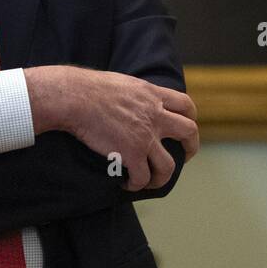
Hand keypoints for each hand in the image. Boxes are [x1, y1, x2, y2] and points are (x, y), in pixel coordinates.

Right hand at [25, 66, 199, 191]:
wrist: (75, 97)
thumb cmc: (88, 87)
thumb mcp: (122, 83)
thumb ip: (134, 94)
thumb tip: (130, 100)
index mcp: (153, 95)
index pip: (185, 104)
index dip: (190, 117)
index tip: (184, 128)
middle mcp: (155, 115)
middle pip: (189, 131)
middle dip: (191, 147)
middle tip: (185, 156)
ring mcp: (146, 136)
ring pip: (169, 165)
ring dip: (163, 177)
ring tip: (152, 181)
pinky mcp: (132, 154)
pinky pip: (143, 178)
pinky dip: (137, 185)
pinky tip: (126, 184)